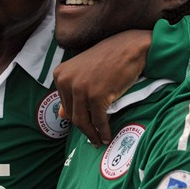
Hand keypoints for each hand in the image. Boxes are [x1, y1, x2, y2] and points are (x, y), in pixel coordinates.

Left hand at [53, 30, 151, 145]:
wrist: (130, 47)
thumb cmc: (109, 58)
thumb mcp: (84, 73)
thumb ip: (70, 92)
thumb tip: (60, 116)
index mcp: (60, 74)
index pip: (64, 104)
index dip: (76, 116)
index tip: (86, 124)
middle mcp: (66, 81)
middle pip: (72, 115)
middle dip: (84, 128)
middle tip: (93, 137)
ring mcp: (80, 88)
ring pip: (82, 121)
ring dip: (91, 134)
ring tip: (99, 140)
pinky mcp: (96, 95)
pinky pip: (98, 121)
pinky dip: (103, 131)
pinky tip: (108, 136)